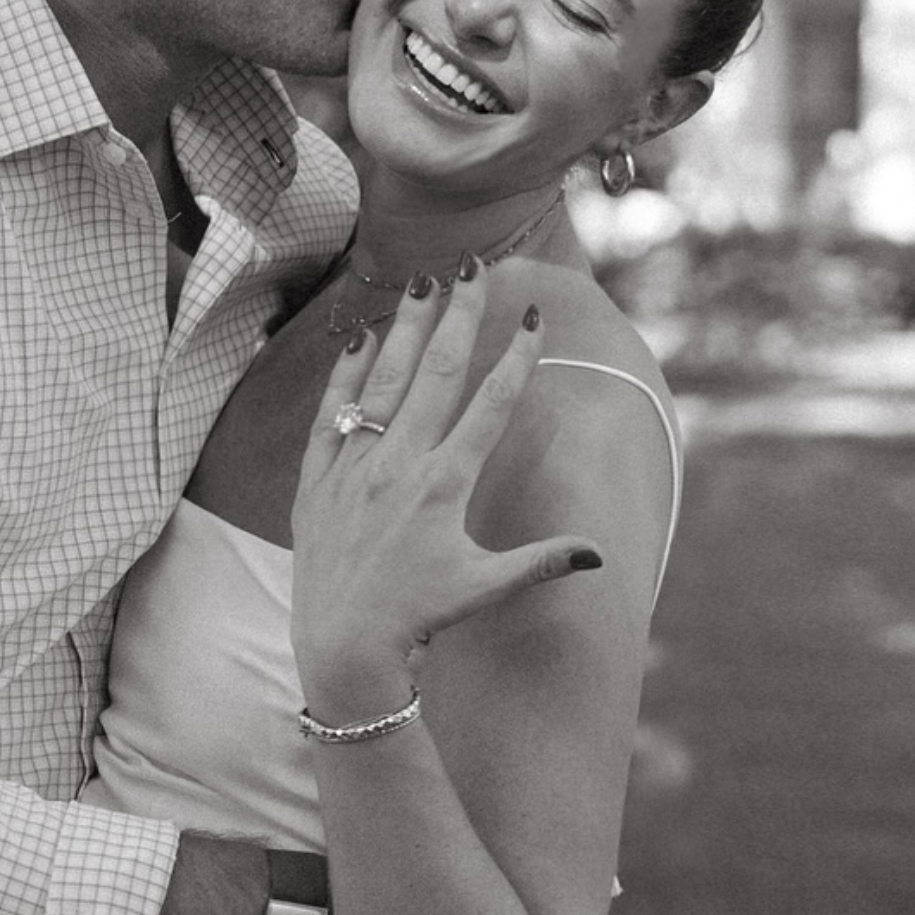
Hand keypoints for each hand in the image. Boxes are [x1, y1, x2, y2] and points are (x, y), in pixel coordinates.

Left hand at [290, 263, 601, 719]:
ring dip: (404, 329)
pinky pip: (331, 413)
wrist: (343, 644)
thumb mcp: (485, 587)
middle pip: (435, 375)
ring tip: (422, 283)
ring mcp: (353, 468)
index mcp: (445, 486)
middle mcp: (399, 466)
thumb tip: (599, 555)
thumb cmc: (419, 618)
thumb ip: (542, 562)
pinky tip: (359, 338)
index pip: (489, 406)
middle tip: (473, 270)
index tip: (533, 317)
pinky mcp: (316, 480)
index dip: (515, 358)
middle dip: (458, 318)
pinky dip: (345, 373)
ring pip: (382, 382)